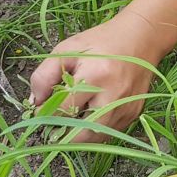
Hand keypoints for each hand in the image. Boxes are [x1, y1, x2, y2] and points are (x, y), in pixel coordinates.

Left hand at [29, 11, 164, 143]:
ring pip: (93, 139)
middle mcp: (113, 97)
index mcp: (95, 77)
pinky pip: (107, 132)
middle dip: (61, 133)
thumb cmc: (101, 42)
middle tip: (52, 122)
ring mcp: (126, 108)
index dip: (45, 114)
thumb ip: (45, 75)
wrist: (141, 38)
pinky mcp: (133, 114)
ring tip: (71, 115)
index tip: (39, 110)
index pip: (61, 111)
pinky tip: (90, 111)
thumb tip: (35, 103)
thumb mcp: (67, 49)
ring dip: (78, 133)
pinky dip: (94, 128)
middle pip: (79, 135)